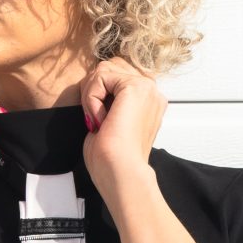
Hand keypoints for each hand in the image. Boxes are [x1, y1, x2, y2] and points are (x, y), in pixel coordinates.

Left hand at [78, 56, 165, 203]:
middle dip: (93, 90)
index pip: (115, 76)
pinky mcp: (135, 87)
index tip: (97, 122)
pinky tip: (99, 119)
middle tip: (93, 120)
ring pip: (104, 70)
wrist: (121, 174)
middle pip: (110, 67)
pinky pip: (100, 77)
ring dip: (91, 95)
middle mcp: (151, 92)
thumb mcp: (108, 122)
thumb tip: (92, 84)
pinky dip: (92, 98)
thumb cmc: (112, 161)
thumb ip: (107, 100)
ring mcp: (146, 88)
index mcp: (147, 101)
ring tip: (97, 121)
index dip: (97, 94)